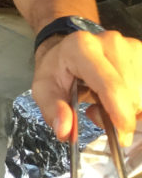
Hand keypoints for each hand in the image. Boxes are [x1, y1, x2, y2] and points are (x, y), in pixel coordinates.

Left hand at [33, 29, 141, 145]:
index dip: (120, 112)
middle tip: (95, 111)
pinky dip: (136, 100)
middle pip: (130, 94)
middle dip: (118, 113)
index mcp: (82, 48)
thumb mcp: (44, 89)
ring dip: (128, 107)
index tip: (122, 135)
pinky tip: (120, 95)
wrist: (68, 49)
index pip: (110, 85)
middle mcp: (110, 42)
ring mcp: (130, 46)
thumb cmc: (57, 70)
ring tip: (105, 100)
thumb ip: (52, 110)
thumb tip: (65, 131)